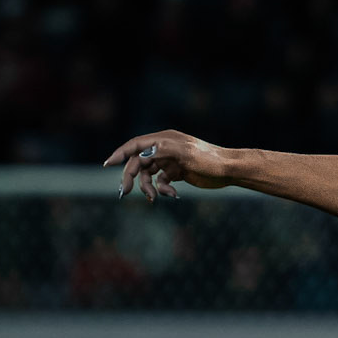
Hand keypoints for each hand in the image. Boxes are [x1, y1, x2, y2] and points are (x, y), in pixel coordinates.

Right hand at [103, 130, 232, 201]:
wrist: (229, 170)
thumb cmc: (209, 159)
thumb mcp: (185, 153)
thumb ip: (162, 150)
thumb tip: (143, 153)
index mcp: (163, 139)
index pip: (136, 145)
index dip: (120, 154)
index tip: (109, 164)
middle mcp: (164, 149)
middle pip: (139, 162)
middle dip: (131, 177)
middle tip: (125, 192)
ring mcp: (170, 161)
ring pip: (149, 174)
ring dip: (148, 187)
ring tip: (155, 198)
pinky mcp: (177, 173)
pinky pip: (162, 182)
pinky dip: (163, 189)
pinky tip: (173, 195)